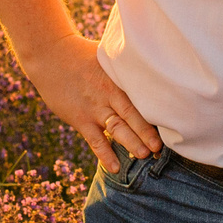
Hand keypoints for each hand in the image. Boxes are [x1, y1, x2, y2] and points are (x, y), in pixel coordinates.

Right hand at [20, 30, 162, 168]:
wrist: (49, 56)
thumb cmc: (80, 54)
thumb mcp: (106, 57)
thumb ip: (125, 68)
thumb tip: (150, 67)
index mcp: (118, 79)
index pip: (141, 97)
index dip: (156, 111)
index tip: (173, 122)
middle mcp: (108, 94)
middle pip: (132, 115)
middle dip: (147, 132)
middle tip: (160, 147)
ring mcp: (94, 108)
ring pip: (116, 129)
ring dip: (130, 143)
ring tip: (144, 156)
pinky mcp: (80, 119)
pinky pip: (95, 140)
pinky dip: (105, 154)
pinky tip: (115, 167)